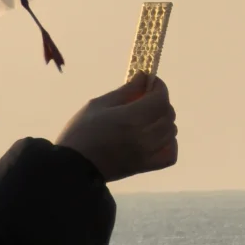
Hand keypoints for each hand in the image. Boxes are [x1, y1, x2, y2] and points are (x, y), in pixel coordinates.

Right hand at [55, 74, 177, 182]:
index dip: (159, 87)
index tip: (150, 82)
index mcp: (130, 118)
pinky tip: (157, 137)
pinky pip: (170, 155)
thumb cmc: (81, 132)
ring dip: (164, 120)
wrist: (73, 167)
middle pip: (168, 114)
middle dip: (160, 102)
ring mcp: (146, 154)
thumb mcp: (98, 105)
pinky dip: (169, 144)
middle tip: (145, 98)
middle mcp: (143, 136)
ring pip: (171, 132)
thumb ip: (125, 91)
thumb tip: (144, 77)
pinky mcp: (145, 167)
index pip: (160, 99)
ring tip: (148, 117)